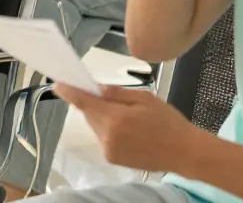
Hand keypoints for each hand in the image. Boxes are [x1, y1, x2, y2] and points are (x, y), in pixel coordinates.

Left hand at [54, 83, 205, 172]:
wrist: (184, 152)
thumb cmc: (168, 122)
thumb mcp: (145, 98)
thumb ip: (117, 93)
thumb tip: (96, 89)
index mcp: (116, 119)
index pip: (83, 103)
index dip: (69, 92)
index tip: (57, 84)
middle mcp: (107, 137)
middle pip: (89, 114)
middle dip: (94, 104)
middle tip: (111, 99)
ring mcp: (108, 150)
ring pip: (95, 126)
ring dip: (102, 117)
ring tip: (127, 117)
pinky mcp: (112, 159)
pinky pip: (102, 138)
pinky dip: (108, 130)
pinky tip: (128, 130)